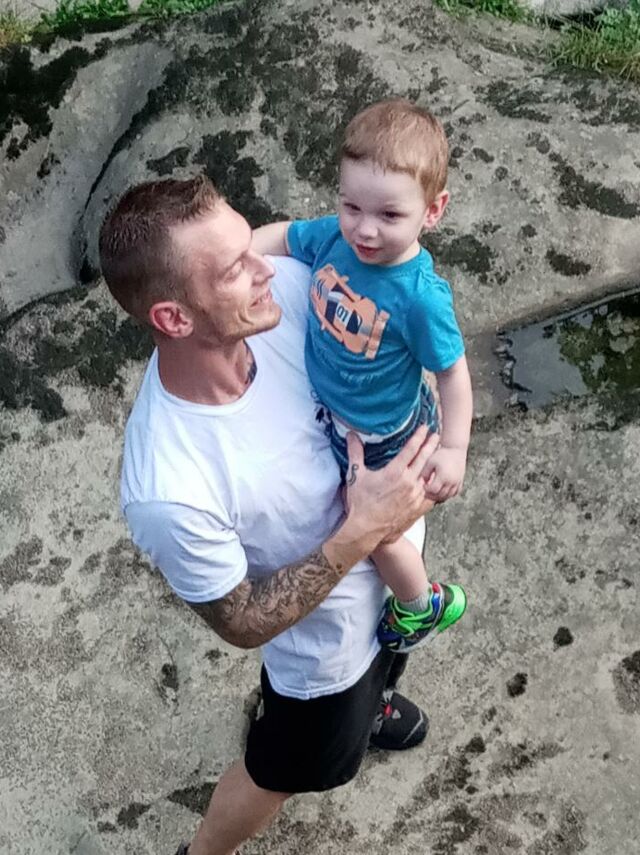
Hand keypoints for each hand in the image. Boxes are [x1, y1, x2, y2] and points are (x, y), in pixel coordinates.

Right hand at [342, 426, 438, 549]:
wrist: (367, 530)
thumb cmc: (360, 502)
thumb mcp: (356, 475)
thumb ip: (355, 452)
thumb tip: (351, 434)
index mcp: (395, 471)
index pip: (411, 449)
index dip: (419, 436)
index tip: (424, 428)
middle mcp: (409, 482)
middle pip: (424, 459)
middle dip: (430, 445)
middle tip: (436, 436)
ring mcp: (415, 496)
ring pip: (426, 477)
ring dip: (430, 467)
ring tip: (433, 459)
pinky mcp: (418, 508)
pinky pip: (427, 494)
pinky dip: (429, 487)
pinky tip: (431, 483)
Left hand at [422, 445, 466, 502]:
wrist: (455, 449)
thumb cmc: (440, 454)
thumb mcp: (430, 462)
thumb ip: (425, 473)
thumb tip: (422, 483)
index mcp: (443, 476)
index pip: (434, 489)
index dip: (427, 490)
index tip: (423, 486)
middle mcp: (452, 481)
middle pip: (441, 495)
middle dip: (432, 495)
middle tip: (426, 492)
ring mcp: (457, 482)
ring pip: (448, 496)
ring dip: (440, 496)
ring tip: (433, 492)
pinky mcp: (460, 481)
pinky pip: (454, 493)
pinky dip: (448, 494)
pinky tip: (442, 491)